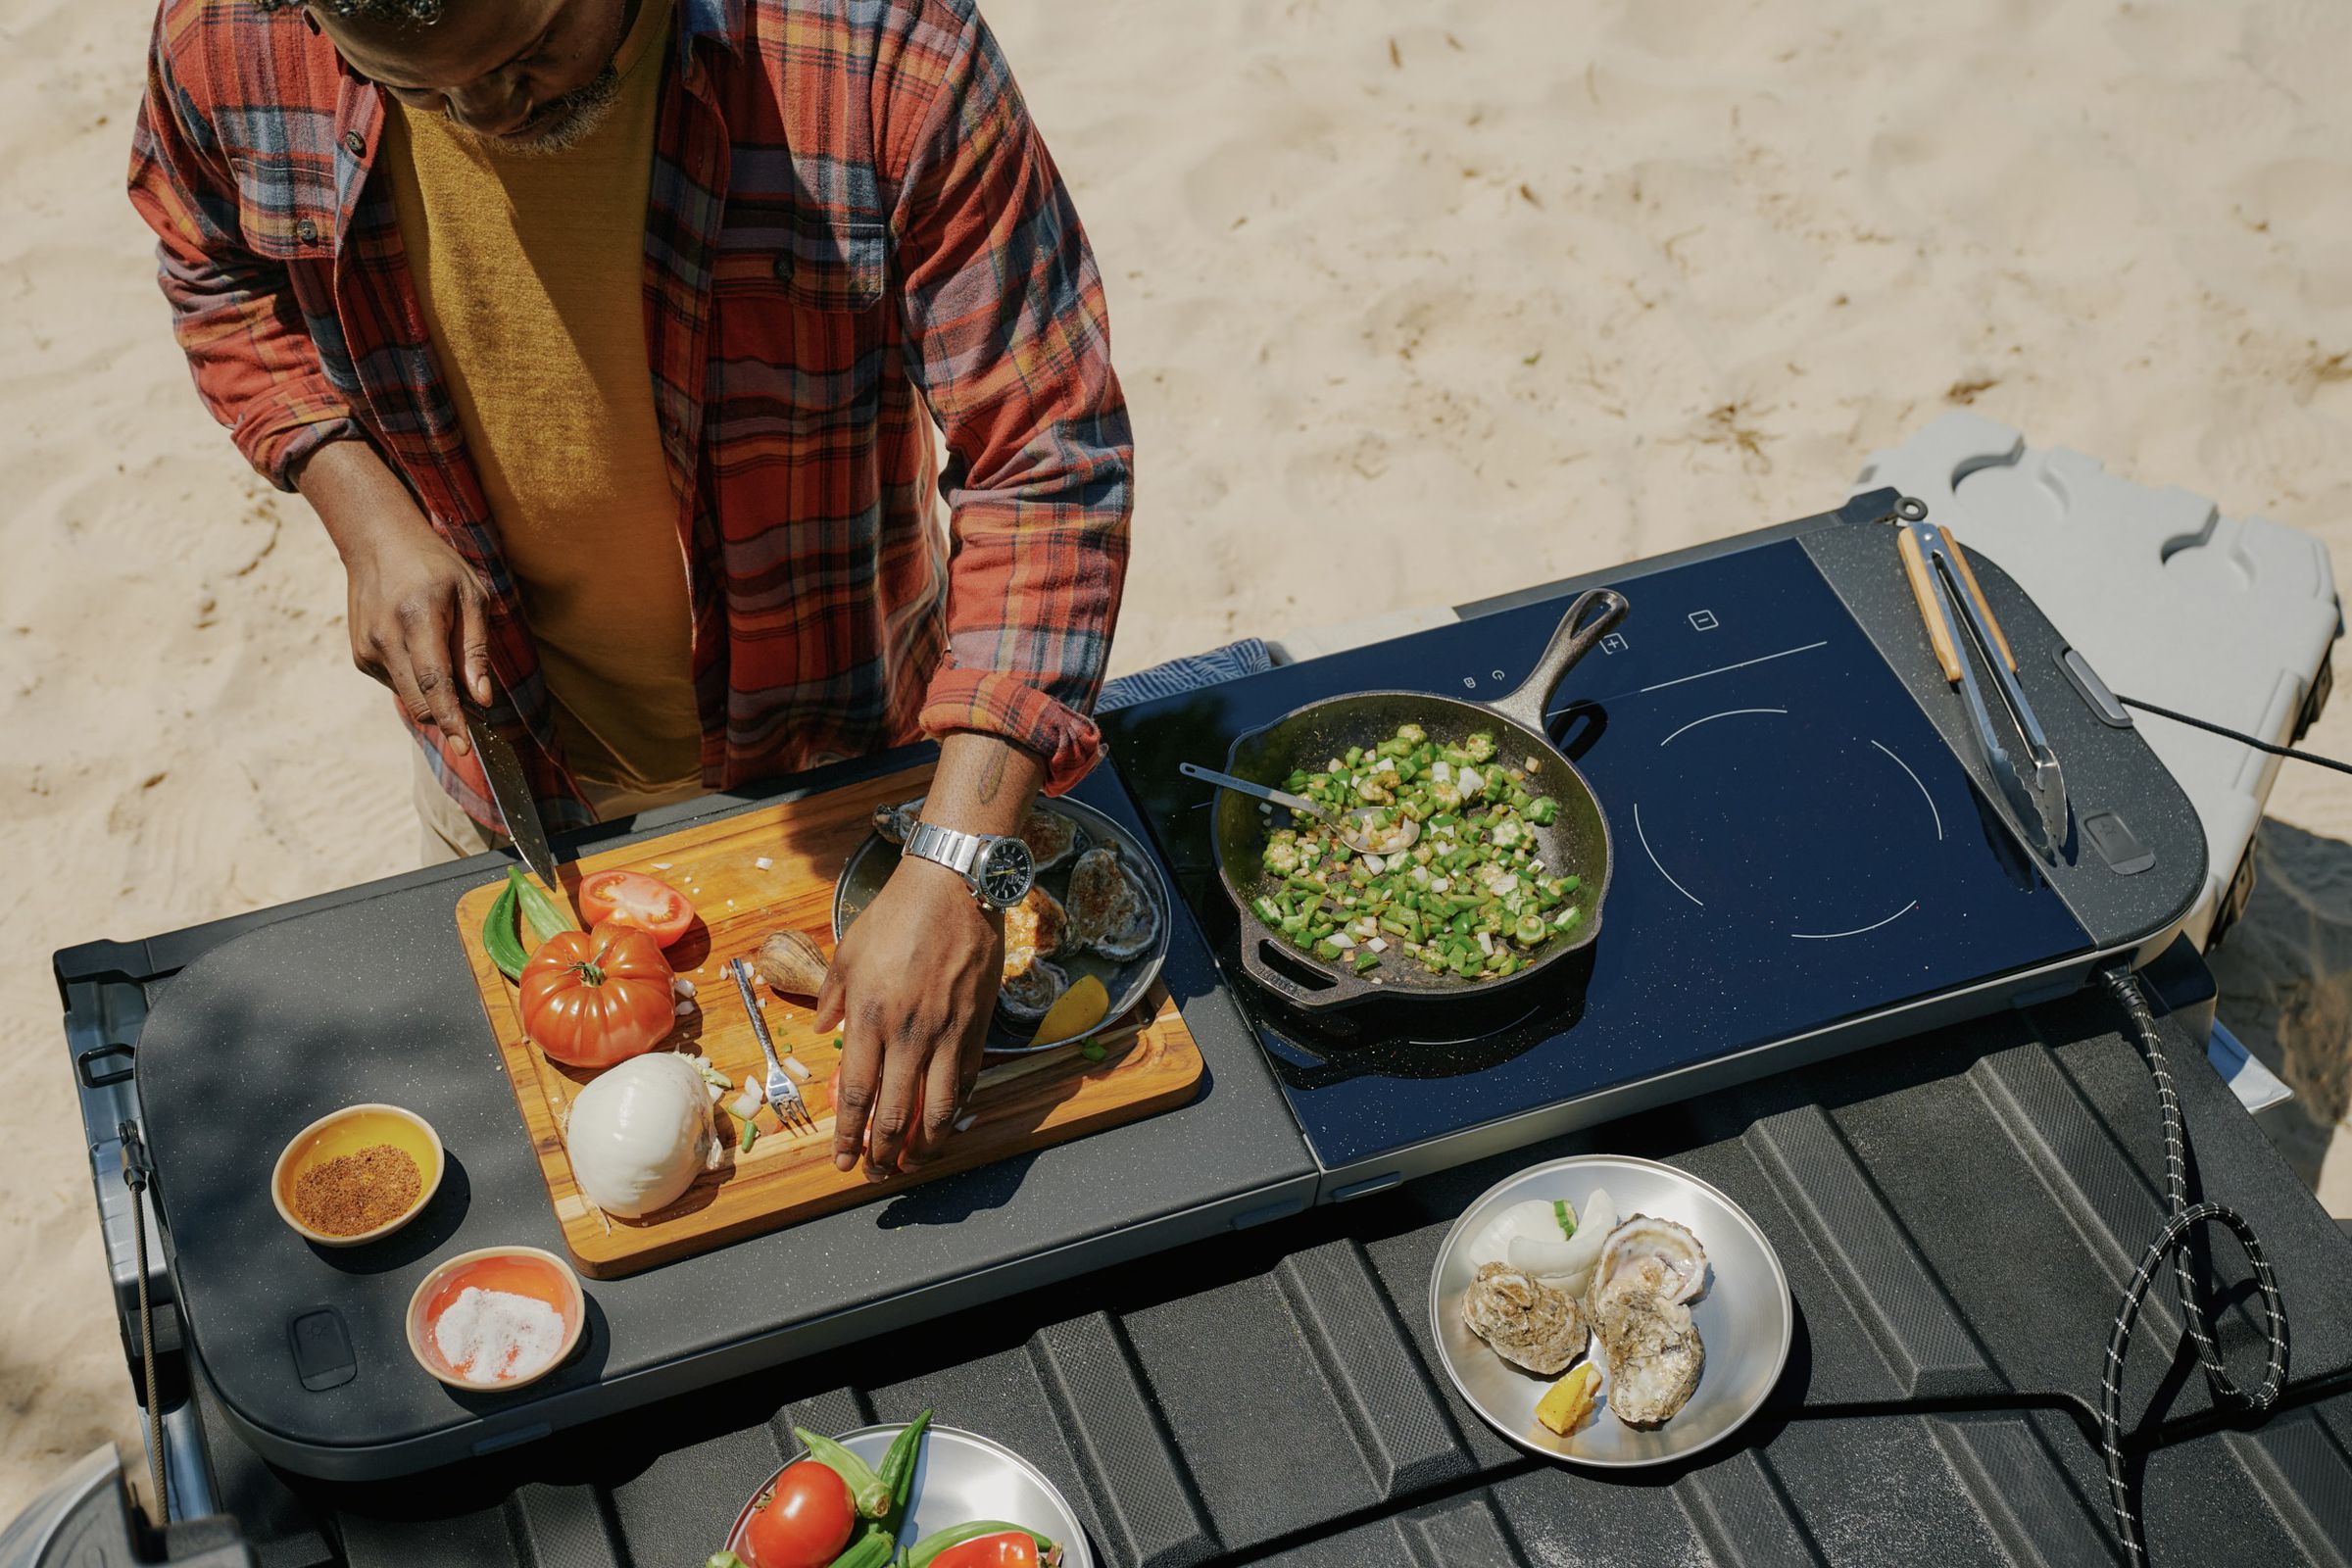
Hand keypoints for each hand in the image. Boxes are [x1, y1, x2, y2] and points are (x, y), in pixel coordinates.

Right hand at [295, 439, 492, 748]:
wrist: (377, 543)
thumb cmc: (435, 566)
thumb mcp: (472, 595)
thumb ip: (475, 649)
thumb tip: (483, 698)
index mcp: (417, 619)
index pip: (435, 682)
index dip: (452, 718)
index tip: (464, 748)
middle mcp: (385, 638)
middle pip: (420, 701)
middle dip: (450, 715)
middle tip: (475, 704)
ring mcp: (367, 649)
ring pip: (409, 698)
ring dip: (435, 697)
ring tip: (448, 658)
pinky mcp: (360, 656)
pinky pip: (397, 685)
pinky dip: (417, 682)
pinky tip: (422, 648)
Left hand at [816, 855, 1000, 1177]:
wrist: (953, 887)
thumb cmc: (896, 915)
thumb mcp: (848, 952)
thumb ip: (833, 996)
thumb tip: (825, 1028)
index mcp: (869, 1017)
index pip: (856, 1094)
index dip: (849, 1136)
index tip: (844, 1161)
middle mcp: (908, 1033)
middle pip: (894, 1113)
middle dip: (883, 1153)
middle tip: (876, 1174)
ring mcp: (947, 1033)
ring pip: (938, 1109)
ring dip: (924, 1145)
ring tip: (913, 1162)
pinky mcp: (977, 1026)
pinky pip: (966, 1081)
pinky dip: (955, 1109)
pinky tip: (946, 1123)